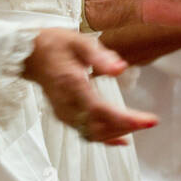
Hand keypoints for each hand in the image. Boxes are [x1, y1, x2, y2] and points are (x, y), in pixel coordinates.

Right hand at [21, 28, 157, 144]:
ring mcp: (63, 112)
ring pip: (93, 133)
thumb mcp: (78, 41)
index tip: (150, 120)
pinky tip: (122, 138)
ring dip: (117, 132)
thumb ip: (100, 56)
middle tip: (150, 121)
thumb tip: (121, 69)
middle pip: (100, 127)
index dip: (127, 119)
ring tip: (139, 125)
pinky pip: (86, 133)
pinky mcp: (64, 116)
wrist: (30, 54)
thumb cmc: (55, 45)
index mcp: (71, 84)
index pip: (101, 110)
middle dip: (127, 127)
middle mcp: (67, 103)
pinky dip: (105, 138)